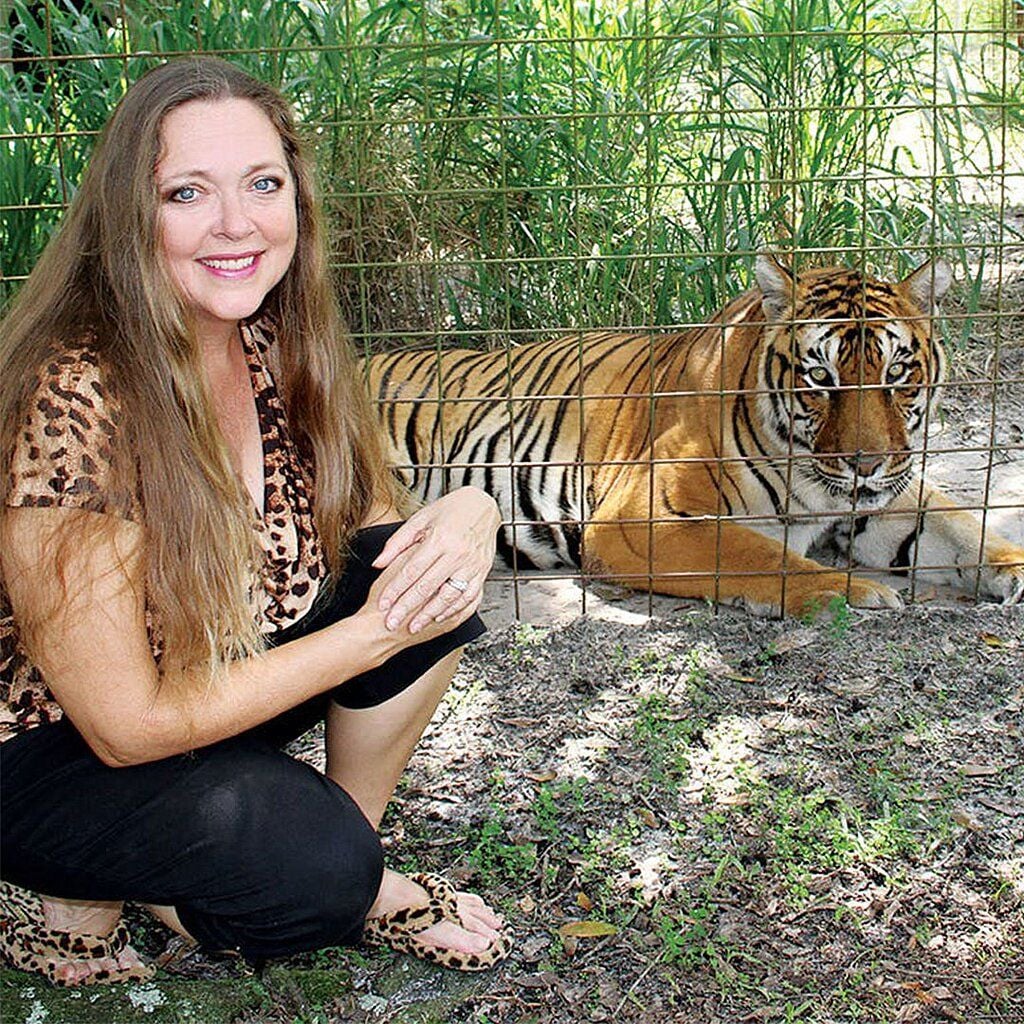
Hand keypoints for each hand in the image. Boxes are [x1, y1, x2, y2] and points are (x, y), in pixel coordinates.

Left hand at [371, 487, 499, 633]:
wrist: (483, 506)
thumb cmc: (449, 510)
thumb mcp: (420, 520)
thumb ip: (397, 543)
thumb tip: (377, 564)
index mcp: (440, 538)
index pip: (411, 570)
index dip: (395, 590)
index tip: (382, 605)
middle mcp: (458, 553)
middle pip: (427, 587)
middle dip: (407, 608)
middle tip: (391, 624)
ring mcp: (472, 564)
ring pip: (448, 596)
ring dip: (429, 614)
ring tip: (413, 626)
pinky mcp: (483, 571)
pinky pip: (468, 596)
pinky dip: (452, 609)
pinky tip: (438, 617)